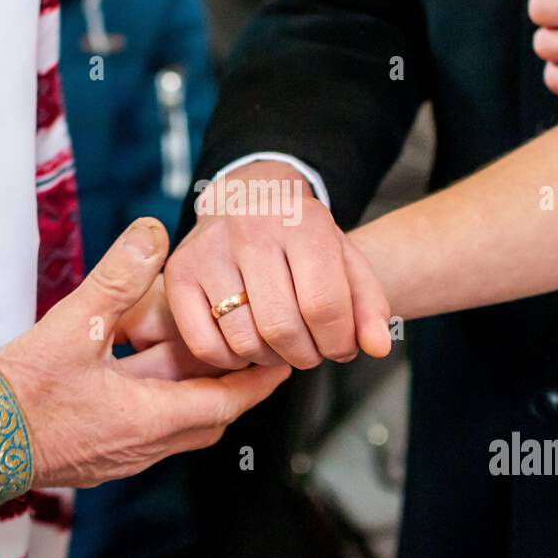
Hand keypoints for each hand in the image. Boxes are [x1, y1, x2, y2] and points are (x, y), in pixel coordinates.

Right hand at [0, 218, 289, 487]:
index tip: (283, 361)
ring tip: (193, 348)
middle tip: (247, 352)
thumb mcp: (74, 325)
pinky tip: (135, 366)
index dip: (259, 381)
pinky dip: (155, 398)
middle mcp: (143, 445)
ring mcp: (118, 455)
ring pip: (174, 422)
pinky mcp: (95, 456)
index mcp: (150, 418)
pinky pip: (143, 427)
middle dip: (229, 384)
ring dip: (187, 389)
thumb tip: (154, 232)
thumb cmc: (20, 394)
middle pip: (207, 416)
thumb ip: (118, 277)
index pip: (227, 402)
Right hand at [164, 161, 391, 370]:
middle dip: (307, 355)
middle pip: (283, 327)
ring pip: (244, 340)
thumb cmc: (301, 238)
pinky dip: (232, 359)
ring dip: (272, 359)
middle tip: (312, 351)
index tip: (340, 347)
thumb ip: (369, 304)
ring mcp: (209, 250)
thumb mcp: (344, 259)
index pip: (324, 303)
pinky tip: (249, 345)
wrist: (247, 198)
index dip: (338, 341)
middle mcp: (250, 229)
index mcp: (302, 221)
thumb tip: (378, 347)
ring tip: (283, 347)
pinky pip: (205, 344)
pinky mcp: (179, 273)